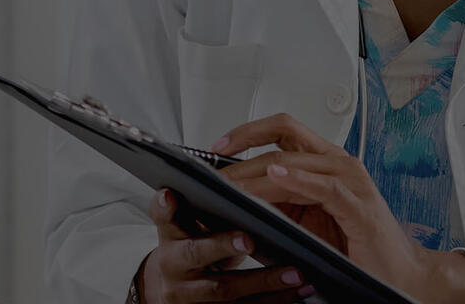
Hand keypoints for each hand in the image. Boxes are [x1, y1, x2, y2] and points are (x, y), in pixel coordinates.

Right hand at [138, 188, 315, 302]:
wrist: (175, 293)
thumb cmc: (193, 248)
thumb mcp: (190, 226)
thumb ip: (203, 204)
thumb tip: (240, 172)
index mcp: (170, 236)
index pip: (163, 218)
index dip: (165, 208)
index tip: (170, 194)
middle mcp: (174, 266)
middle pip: (194, 255)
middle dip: (221, 245)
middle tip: (248, 238)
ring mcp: (190, 295)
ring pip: (224, 290)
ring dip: (263, 281)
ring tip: (295, 271)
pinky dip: (276, 300)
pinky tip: (301, 289)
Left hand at [215, 114, 464, 302]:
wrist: (401, 274)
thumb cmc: (356, 248)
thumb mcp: (306, 221)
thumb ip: (277, 204)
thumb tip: (234, 199)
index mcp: (325, 162)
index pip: (281, 130)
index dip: (246, 132)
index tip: (215, 146)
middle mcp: (338, 163)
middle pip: (283, 138)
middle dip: (242, 152)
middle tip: (214, 173)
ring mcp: (350, 180)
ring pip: (295, 160)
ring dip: (257, 171)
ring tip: (231, 182)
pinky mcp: (357, 204)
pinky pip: (324, 186)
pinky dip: (298, 179)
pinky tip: (276, 177)